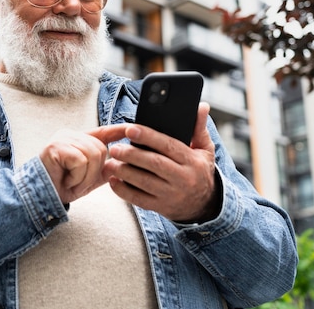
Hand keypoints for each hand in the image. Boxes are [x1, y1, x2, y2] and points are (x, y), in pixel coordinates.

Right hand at [40, 124, 129, 203]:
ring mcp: (62, 138)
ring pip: (92, 154)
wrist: (40, 197)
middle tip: (78, 181)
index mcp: (78, 140)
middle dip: (94, 171)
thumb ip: (103, 170)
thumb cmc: (61, 186)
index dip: (119, 130)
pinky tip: (66, 180)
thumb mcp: (88, 179)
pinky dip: (77, 176)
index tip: (133, 128)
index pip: (103, 132)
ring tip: (72, 181)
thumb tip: (120, 163)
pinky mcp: (56, 146)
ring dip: (85, 176)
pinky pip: (80, 161)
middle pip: (100, 148)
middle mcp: (70, 135)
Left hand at [104, 103, 219, 222]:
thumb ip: (199, 128)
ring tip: (109, 163)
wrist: (204, 206)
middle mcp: (183, 178)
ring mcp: (171, 195)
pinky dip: (124, 191)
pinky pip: (139, 199)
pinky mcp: (161, 207)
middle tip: (114, 148)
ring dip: (125, 172)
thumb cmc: (199, 171)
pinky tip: (113, 181)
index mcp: (192, 161)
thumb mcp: (204, 150)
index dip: (149, 137)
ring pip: (145, 182)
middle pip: (155, 164)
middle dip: (132, 155)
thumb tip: (201, 106)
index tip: (130, 129)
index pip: (169, 146)